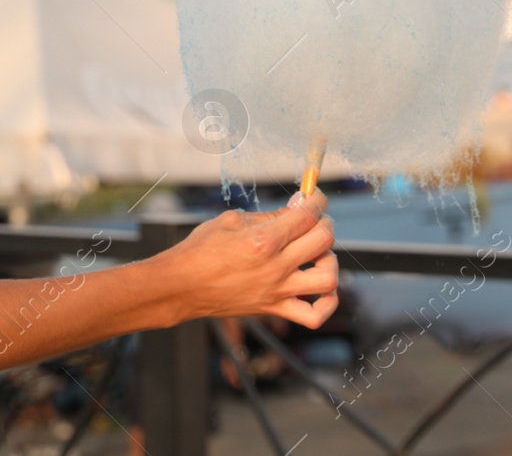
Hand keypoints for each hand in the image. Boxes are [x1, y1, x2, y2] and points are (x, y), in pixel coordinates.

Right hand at [157, 190, 338, 328]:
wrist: (182, 285)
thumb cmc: (200, 250)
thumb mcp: (232, 221)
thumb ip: (269, 216)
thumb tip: (296, 208)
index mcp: (264, 240)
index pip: (308, 215)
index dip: (317, 201)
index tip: (314, 197)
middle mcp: (276, 267)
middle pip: (324, 240)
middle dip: (324, 222)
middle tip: (313, 219)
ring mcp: (277, 291)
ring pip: (328, 278)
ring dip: (329, 260)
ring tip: (315, 254)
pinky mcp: (274, 308)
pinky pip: (314, 315)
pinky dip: (326, 302)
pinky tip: (319, 288)